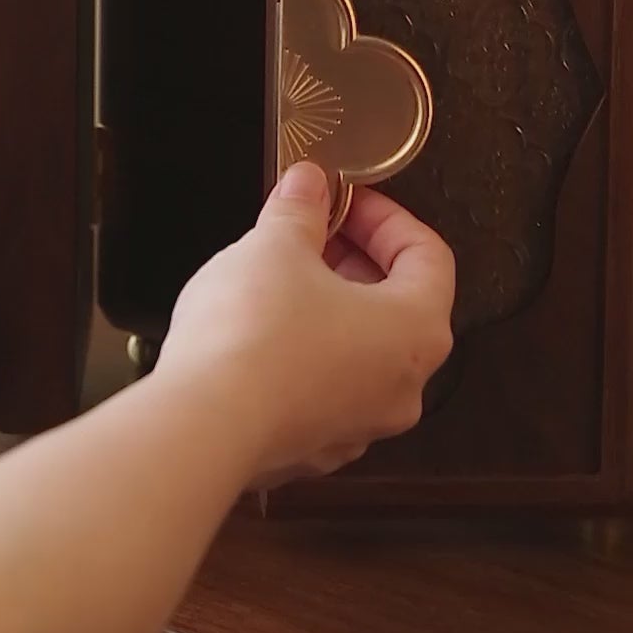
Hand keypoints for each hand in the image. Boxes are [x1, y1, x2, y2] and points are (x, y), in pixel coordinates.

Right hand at [155, 162, 454, 487]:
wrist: (204, 423)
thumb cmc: (255, 335)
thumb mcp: (277, 246)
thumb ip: (301, 209)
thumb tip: (308, 185)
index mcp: (416, 330)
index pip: (428, 256)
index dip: (385, 217)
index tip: (344, 200)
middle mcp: (403, 387)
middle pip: (397, 305)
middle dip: (353, 259)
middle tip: (310, 232)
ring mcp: (360, 425)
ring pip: (359, 351)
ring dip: (328, 308)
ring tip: (278, 279)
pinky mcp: (315, 448)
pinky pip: (321, 389)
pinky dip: (302, 355)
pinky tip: (260, 335)